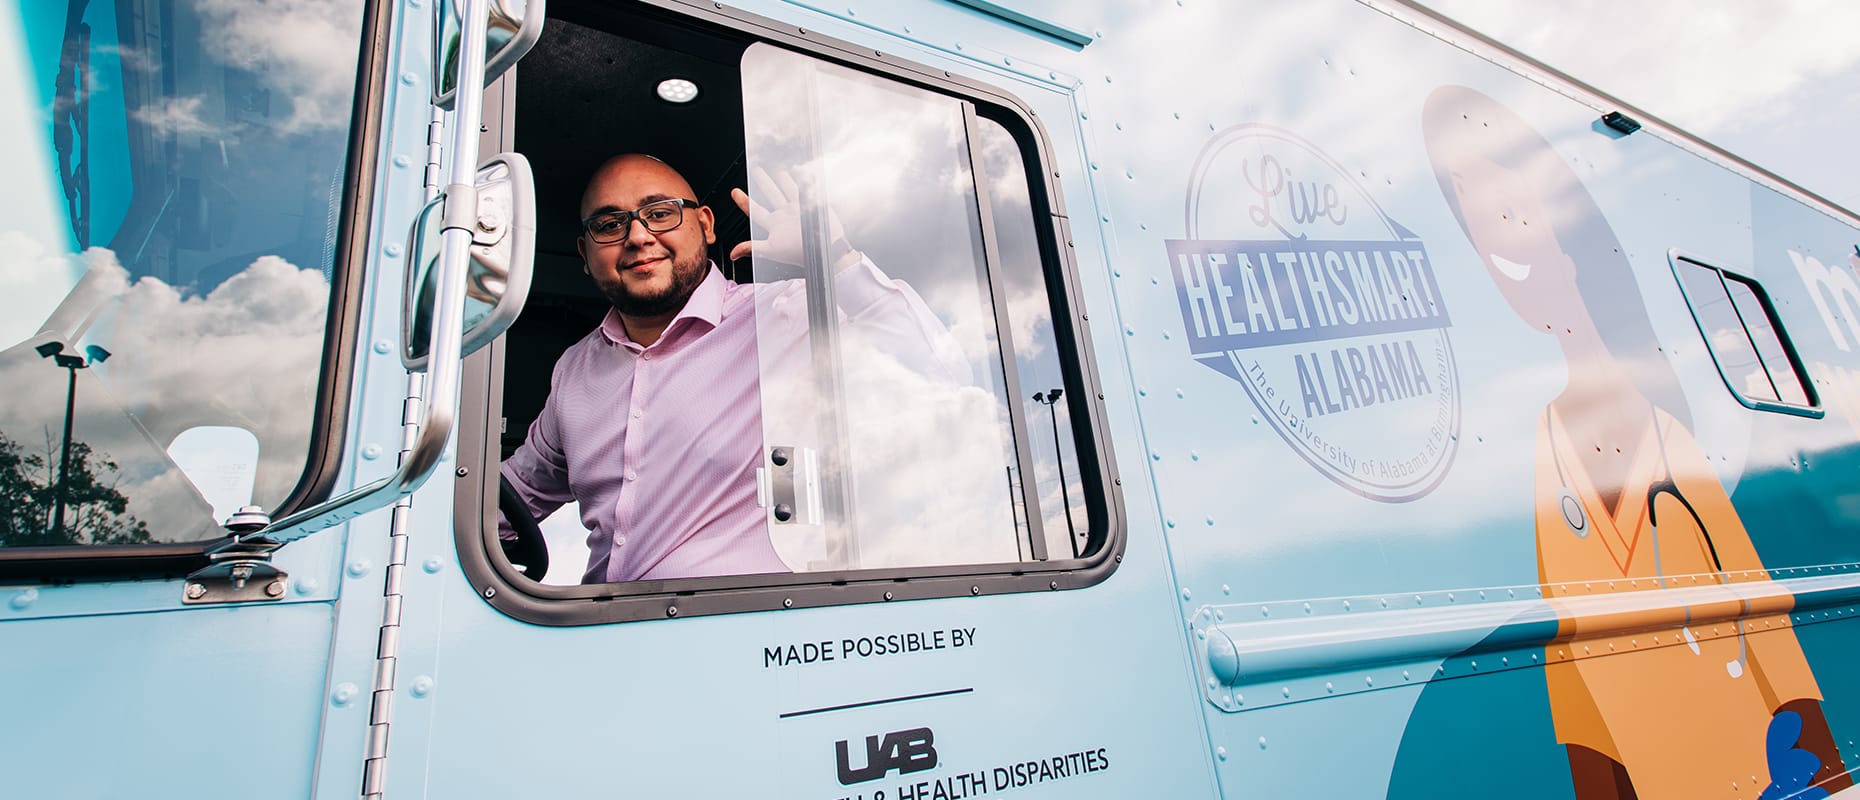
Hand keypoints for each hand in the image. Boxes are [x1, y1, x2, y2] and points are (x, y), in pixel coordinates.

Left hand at [729, 166, 859, 270]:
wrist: (823, 250)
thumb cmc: (798, 252)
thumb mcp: (771, 250)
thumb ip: (752, 248)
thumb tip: (732, 255)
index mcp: (774, 224)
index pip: (755, 210)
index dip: (744, 201)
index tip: (734, 192)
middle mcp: (785, 215)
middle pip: (771, 195)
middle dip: (763, 182)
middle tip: (756, 170)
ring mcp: (798, 209)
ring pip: (788, 190)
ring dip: (783, 179)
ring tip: (778, 169)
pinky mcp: (811, 205)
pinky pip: (804, 188)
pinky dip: (802, 179)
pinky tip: (798, 170)